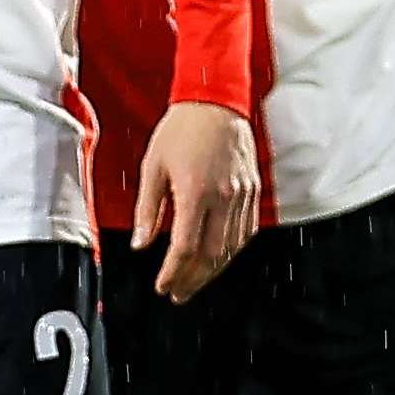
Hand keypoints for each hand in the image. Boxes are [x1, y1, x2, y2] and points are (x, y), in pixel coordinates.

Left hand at [129, 100, 262, 300]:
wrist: (216, 101)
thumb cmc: (182, 129)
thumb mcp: (153, 167)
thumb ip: (148, 209)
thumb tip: (141, 243)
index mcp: (196, 192)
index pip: (185, 247)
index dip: (173, 273)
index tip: (163, 285)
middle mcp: (224, 198)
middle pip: (211, 255)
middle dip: (193, 280)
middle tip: (177, 293)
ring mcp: (243, 195)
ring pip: (231, 247)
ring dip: (212, 270)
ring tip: (194, 282)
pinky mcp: (253, 191)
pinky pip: (246, 231)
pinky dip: (231, 250)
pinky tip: (218, 257)